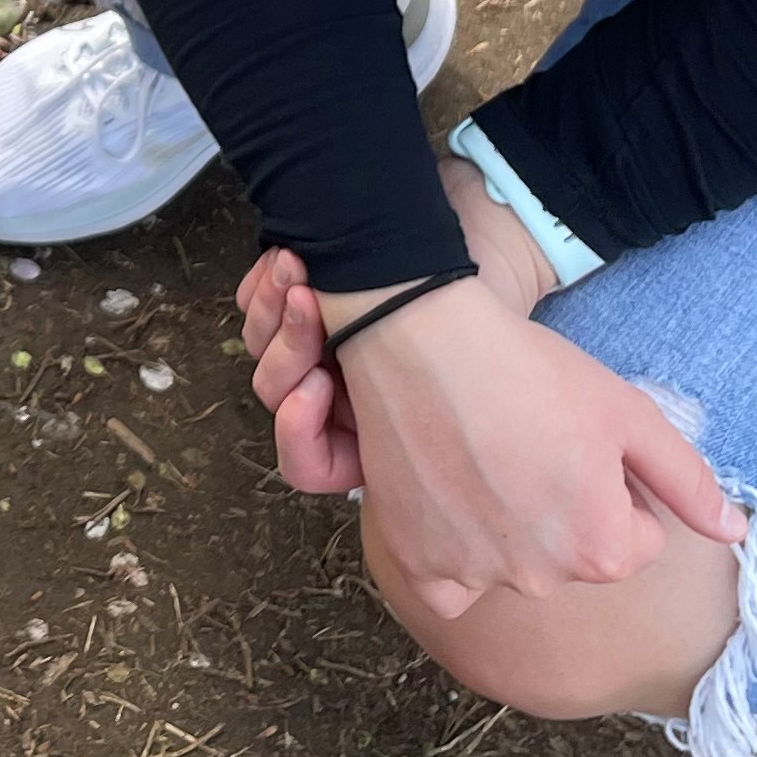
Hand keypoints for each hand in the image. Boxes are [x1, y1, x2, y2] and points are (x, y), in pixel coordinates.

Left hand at [238, 158, 551, 496]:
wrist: (484, 276)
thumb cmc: (498, 356)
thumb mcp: (505, 412)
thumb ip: (483, 468)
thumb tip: (461, 496)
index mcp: (371, 442)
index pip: (309, 464)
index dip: (298, 434)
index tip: (319, 387)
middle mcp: (337, 402)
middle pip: (277, 395)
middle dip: (285, 350)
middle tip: (307, 303)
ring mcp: (314, 353)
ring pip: (261, 349)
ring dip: (274, 309)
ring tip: (298, 267)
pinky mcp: (295, 304)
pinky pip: (251, 306)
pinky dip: (264, 284)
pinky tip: (289, 259)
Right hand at [321, 277, 746, 621]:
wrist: (421, 339)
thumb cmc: (530, 370)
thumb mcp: (628, 413)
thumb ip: (688, 481)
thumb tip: (735, 531)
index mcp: (604, 548)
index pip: (635, 540)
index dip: (614, 488)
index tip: (579, 445)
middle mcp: (542, 579)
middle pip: (572, 557)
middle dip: (562, 513)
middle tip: (528, 445)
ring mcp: (474, 575)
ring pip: (512, 566)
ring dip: (506, 530)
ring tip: (482, 458)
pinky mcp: (416, 563)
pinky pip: (449, 584)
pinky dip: (452, 556)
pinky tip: (448, 502)